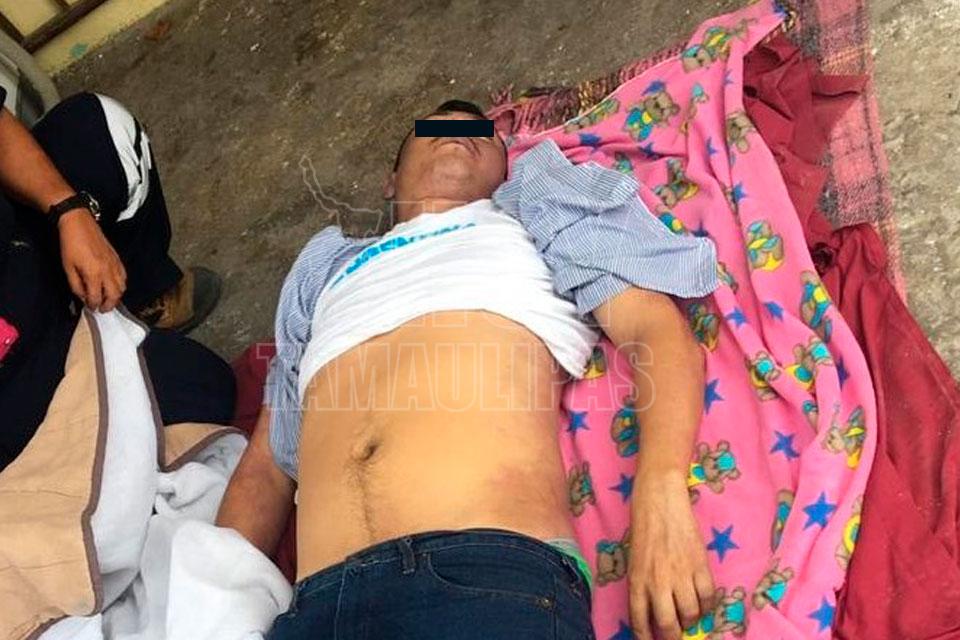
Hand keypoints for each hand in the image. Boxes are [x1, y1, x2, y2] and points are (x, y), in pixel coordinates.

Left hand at [58, 209, 126, 310]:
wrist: (79, 224)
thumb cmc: (70, 245)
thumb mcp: (68, 268)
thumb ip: (76, 286)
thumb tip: (84, 297)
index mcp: (94, 274)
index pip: (97, 297)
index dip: (93, 305)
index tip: (90, 307)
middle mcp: (108, 271)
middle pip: (114, 295)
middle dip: (108, 305)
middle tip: (102, 309)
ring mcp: (115, 265)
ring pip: (122, 287)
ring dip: (116, 296)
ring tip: (108, 299)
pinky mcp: (118, 259)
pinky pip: (124, 276)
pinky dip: (121, 285)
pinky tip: (114, 285)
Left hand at [628, 469, 715, 639]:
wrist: (660, 500)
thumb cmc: (643, 527)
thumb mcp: (634, 559)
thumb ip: (642, 584)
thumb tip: (652, 610)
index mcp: (637, 580)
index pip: (640, 621)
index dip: (646, 637)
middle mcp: (658, 582)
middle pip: (669, 625)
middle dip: (673, 637)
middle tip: (676, 636)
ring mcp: (680, 574)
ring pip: (691, 614)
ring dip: (691, 620)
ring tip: (689, 615)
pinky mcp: (700, 565)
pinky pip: (708, 596)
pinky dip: (707, 604)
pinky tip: (703, 601)